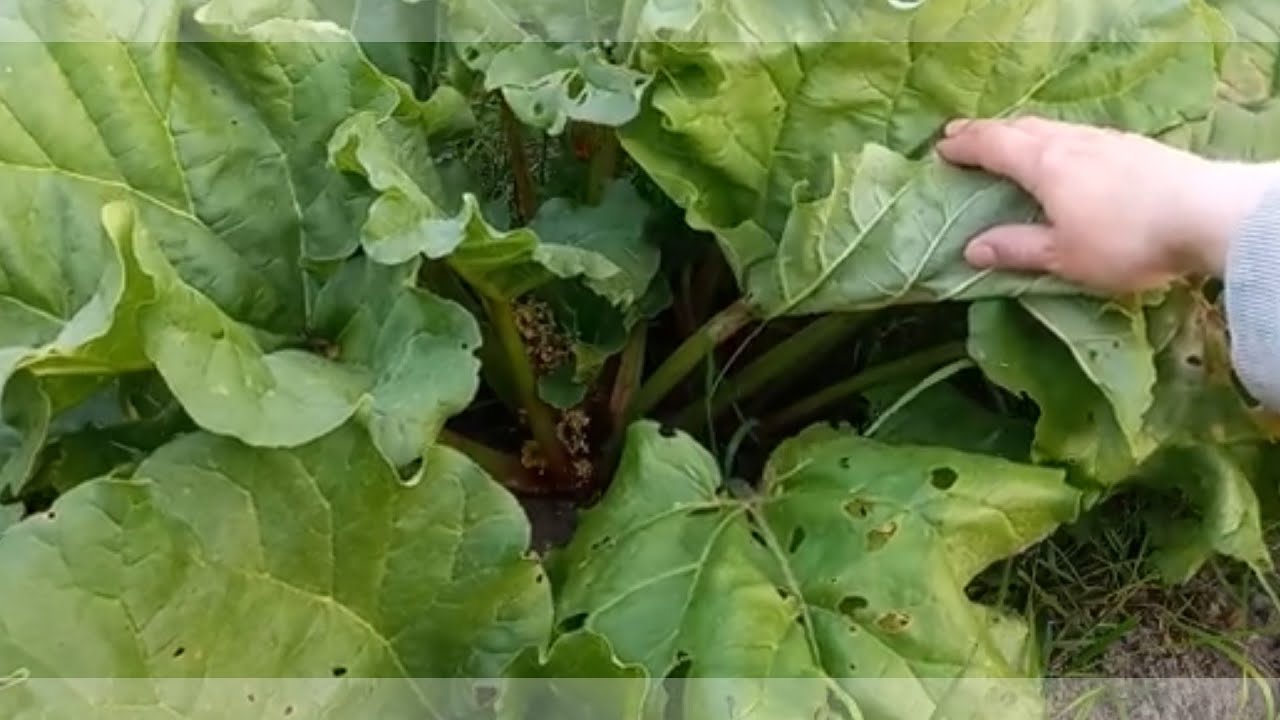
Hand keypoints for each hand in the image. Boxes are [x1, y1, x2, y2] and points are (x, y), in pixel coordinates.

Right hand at [936, 116, 1279, 293]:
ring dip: (1024, 132)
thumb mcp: (1063, 256)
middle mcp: (1070, 142)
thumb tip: (972, 249)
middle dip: (989, 132)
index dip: (964, 145)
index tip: (940, 148)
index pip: (992, 145)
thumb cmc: (1124, 240)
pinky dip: (1057, 140)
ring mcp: (1105, 140)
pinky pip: (1080, 136)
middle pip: (1021, 127)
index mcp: (1043, 164)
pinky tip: (1067, 154)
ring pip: (1053, 128)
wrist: (1206, 214)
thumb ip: (1016, 249)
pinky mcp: (1133, 147)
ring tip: (1012, 143)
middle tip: (965, 137)